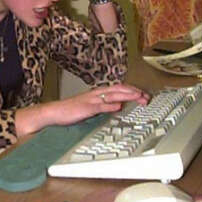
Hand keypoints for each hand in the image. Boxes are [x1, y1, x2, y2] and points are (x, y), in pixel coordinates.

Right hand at [13, 84, 149, 134]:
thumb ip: (104, 106)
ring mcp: (91, 100)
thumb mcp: (92, 108)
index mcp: (98, 93)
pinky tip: (118, 106)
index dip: (132, 91)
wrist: (54, 112)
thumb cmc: (71, 111)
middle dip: (134, 92)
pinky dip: (110, 105)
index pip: (119, 89)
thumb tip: (118, 106)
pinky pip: (99, 105)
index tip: (144, 95)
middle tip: (147, 97)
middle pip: (119, 89)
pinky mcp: (86, 107)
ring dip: (126, 96)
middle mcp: (96, 93)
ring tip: (138, 98)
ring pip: (112, 95)